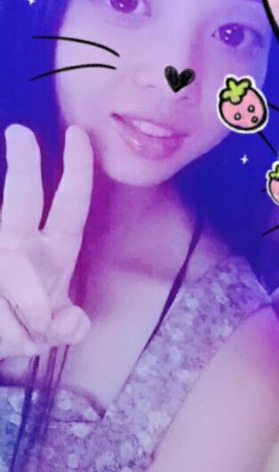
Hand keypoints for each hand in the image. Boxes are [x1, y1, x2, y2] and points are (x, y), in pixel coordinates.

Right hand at [0, 124, 92, 359]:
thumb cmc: (29, 323)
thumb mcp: (55, 328)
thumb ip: (68, 327)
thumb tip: (70, 325)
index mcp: (55, 247)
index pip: (70, 203)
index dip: (77, 170)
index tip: (77, 134)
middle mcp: (20, 242)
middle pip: (22, 198)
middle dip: (24, 167)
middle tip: (20, 132)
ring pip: (7, 263)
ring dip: (17, 311)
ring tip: (26, 339)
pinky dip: (6, 326)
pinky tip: (13, 336)